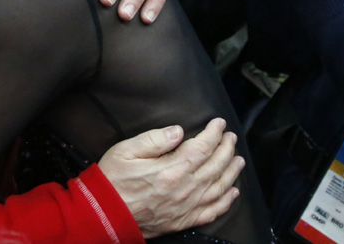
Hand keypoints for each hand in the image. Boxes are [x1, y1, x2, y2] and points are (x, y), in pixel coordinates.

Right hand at [99, 118, 243, 238]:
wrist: (105, 214)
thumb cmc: (113, 179)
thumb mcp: (125, 151)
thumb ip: (153, 139)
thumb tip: (178, 131)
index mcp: (171, 169)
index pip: (202, 148)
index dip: (214, 134)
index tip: (219, 123)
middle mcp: (184, 189)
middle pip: (214, 166)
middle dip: (226, 149)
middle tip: (231, 137)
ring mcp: (186, 206)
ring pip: (218, 187)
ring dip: (231, 172)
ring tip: (238, 159)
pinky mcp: (184, 220)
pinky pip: (212, 211)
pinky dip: (226, 201)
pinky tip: (232, 192)